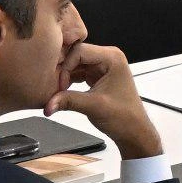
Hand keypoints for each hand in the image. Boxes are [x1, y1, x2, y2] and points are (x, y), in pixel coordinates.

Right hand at [49, 42, 161, 158]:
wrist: (133, 131)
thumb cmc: (125, 117)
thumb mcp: (94, 106)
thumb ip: (69, 101)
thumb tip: (48, 103)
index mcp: (112, 58)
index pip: (80, 51)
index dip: (66, 66)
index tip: (60, 85)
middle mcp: (108, 58)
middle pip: (76, 55)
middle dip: (63, 70)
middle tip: (54, 86)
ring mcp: (102, 66)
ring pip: (75, 64)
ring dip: (64, 76)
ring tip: (56, 90)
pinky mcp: (97, 76)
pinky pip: (78, 72)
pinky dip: (68, 81)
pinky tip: (61, 91)